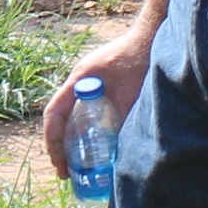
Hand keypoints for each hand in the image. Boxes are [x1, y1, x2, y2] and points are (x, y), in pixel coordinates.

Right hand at [43, 31, 152, 177]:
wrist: (154, 35)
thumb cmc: (141, 59)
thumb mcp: (132, 93)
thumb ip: (123, 119)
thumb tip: (117, 152)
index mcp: (80, 79)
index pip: (54, 114)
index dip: (52, 141)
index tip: (59, 164)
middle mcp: (79, 79)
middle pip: (59, 116)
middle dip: (58, 145)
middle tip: (65, 172)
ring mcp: (89, 79)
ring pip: (70, 113)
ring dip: (70, 137)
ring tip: (76, 164)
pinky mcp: (102, 81)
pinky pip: (85, 108)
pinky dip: (83, 126)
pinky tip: (95, 143)